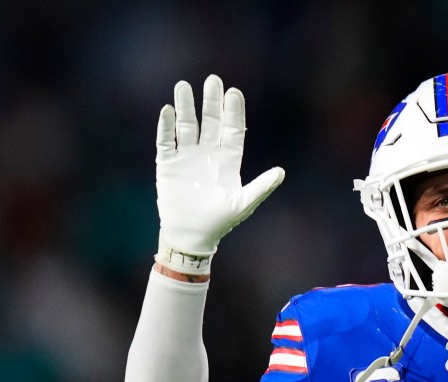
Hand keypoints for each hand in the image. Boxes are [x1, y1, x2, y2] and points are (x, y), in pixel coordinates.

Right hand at [155, 74, 283, 273]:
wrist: (191, 235)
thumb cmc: (220, 221)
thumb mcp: (243, 203)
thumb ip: (261, 187)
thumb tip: (281, 172)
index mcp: (228, 160)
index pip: (232, 130)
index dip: (233, 111)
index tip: (233, 92)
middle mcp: (208, 153)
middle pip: (211, 121)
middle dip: (211, 102)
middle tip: (213, 80)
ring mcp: (187, 156)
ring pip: (187, 125)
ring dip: (186, 107)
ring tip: (184, 86)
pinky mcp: (168, 164)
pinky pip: (166, 140)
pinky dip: (166, 126)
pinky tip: (168, 111)